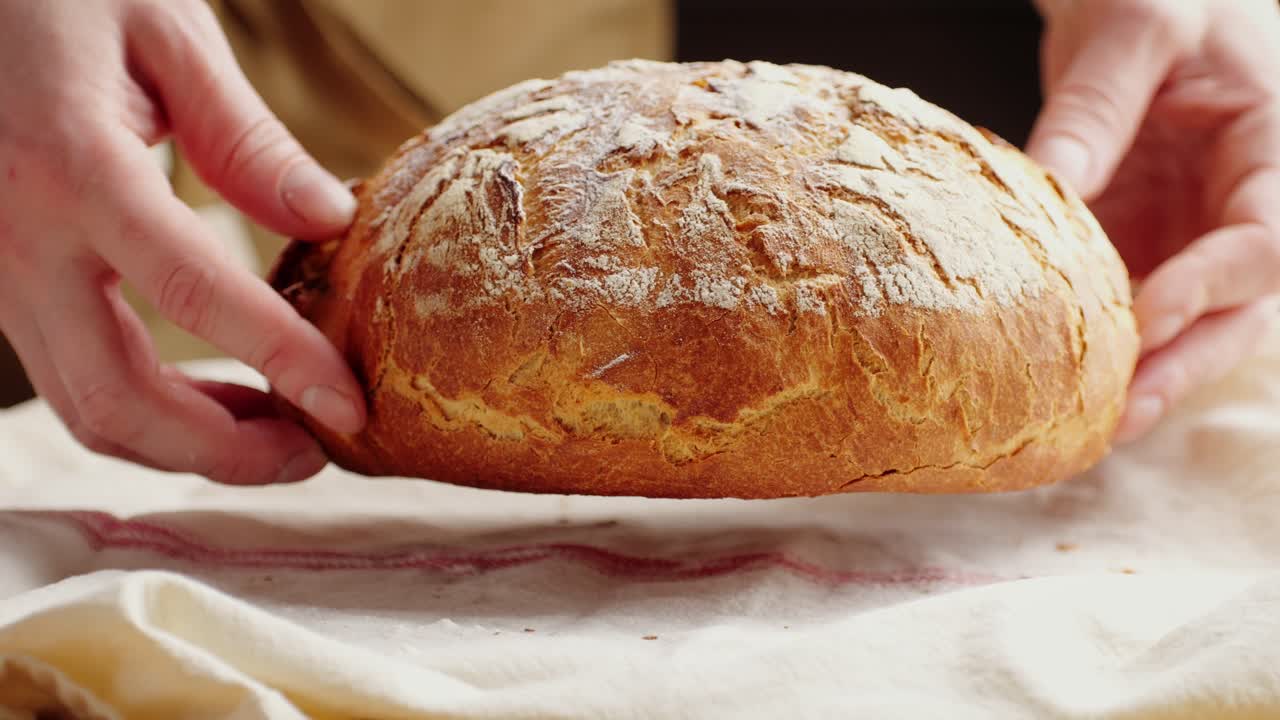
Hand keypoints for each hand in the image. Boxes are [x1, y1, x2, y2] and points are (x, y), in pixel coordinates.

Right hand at [0, 0, 365, 483]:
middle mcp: (18, 241)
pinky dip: (152, 408)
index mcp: (71, 168)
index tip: (351, 406)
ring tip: (284, 433)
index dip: (281, 362)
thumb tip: (329, 220)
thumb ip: (244, 137)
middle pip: (117, 397)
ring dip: (190, 443)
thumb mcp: (163, 29)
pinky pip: (74, 374)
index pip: (193, 295)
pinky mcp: (2, 283)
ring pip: (86, 405)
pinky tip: (221, 397)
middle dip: (225, 451)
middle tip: (318, 450)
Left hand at [1027, 0, 1279, 441]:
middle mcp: (1244, 202)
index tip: (1147, 319)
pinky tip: (1062, 378)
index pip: (1264, 242)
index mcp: (1274, 151)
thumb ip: (1095, 110)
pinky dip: (1104, 339)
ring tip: (1088, 422)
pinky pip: (1132, 296)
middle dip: (1184, 363)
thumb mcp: (1135, 28)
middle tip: (1123, 415)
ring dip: (1146, 370)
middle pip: (1237, 306)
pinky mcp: (1145, 238)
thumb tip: (1049, 191)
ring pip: (1188, 319)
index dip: (1212, 287)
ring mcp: (1195, 227)